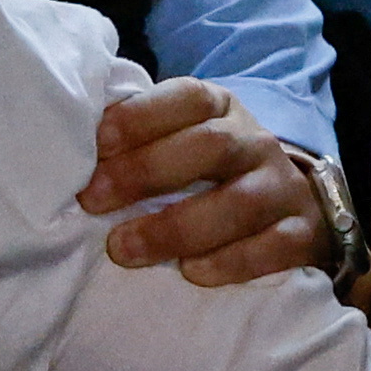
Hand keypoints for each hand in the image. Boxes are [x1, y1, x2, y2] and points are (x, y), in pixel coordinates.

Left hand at [81, 79, 336, 285]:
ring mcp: (283, 188)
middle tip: (93, 200)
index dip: (141, 116)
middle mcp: (255, 142)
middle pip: (211, 146)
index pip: (188, 97)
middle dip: (145, 172)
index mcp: (221, 109)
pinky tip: (190, 272)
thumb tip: (68, 149)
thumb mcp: (184, 141)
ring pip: (240, 202)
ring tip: (123, 249)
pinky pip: (272, 247)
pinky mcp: (302, 235)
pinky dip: (230, 262)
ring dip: (176, 227)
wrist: (301, 208)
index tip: (97, 142)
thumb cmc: (215, 174)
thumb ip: (142, 140)